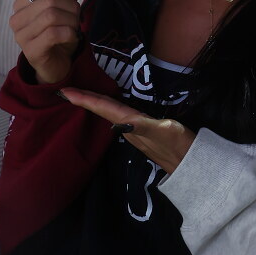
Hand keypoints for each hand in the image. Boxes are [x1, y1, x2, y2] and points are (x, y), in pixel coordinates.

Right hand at [10, 0, 88, 82]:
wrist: (56, 66)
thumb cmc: (59, 37)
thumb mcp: (64, 12)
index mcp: (22, 5)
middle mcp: (17, 18)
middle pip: (49, 0)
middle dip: (70, 7)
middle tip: (76, 19)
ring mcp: (21, 35)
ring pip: (52, 15)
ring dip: (71, 22)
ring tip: (73, 30)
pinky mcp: (30, 50)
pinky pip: (54, 33)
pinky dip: (69, 34)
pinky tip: (70, 38)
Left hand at [59, 89, 195, 174]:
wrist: (192, 164)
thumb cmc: (179, 145)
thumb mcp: (164, 132)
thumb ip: (143, 128)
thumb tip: (118, 124)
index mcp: (130, 123)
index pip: (102, 108)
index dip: (83, 99)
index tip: (63, 92)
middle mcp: (127, 127)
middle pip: (101, 110)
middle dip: (83, 99)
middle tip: (65, 90)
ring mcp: (133, 130)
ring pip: (108, 112)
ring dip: (93, 103)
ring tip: (79, 93)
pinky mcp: (141, 131)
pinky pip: (119, 114)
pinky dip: (107, 107)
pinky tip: (106, 103)